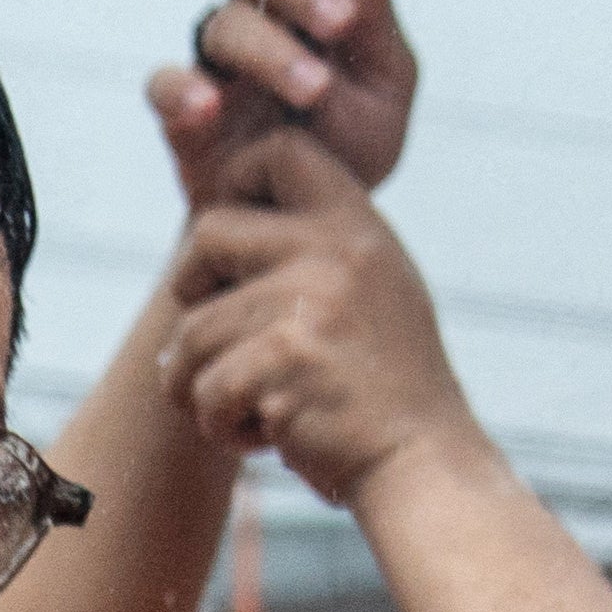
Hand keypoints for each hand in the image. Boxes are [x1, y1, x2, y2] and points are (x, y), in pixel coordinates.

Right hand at [155, 0, 416, 204]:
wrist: (307, 241)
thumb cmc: (346, 157)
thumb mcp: (384, 87)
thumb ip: (376, 15)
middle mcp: (257, 20)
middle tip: (341, 25)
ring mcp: (216, 69)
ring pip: (224, 25)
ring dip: (269, 51)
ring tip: (309, 93)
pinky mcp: (183, 119)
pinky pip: (166, 86)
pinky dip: (184, 91)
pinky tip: (210, 106)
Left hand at [163, 128, 483, 509]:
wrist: (420, 459)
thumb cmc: (381, 386)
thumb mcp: (366, 289)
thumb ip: (313, 248)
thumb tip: (213, 230)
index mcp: (356, 224)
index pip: (276, 151)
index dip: (232, 186)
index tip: (226, 250)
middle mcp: (334, 250)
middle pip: (206, 234)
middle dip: (191, 295)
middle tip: (219, 343)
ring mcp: (310, 302)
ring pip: (191, 331)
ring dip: (202, 384)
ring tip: (253, 407)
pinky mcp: (282, 361)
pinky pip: (203, 388)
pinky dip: (220, 425)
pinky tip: (267, 435)